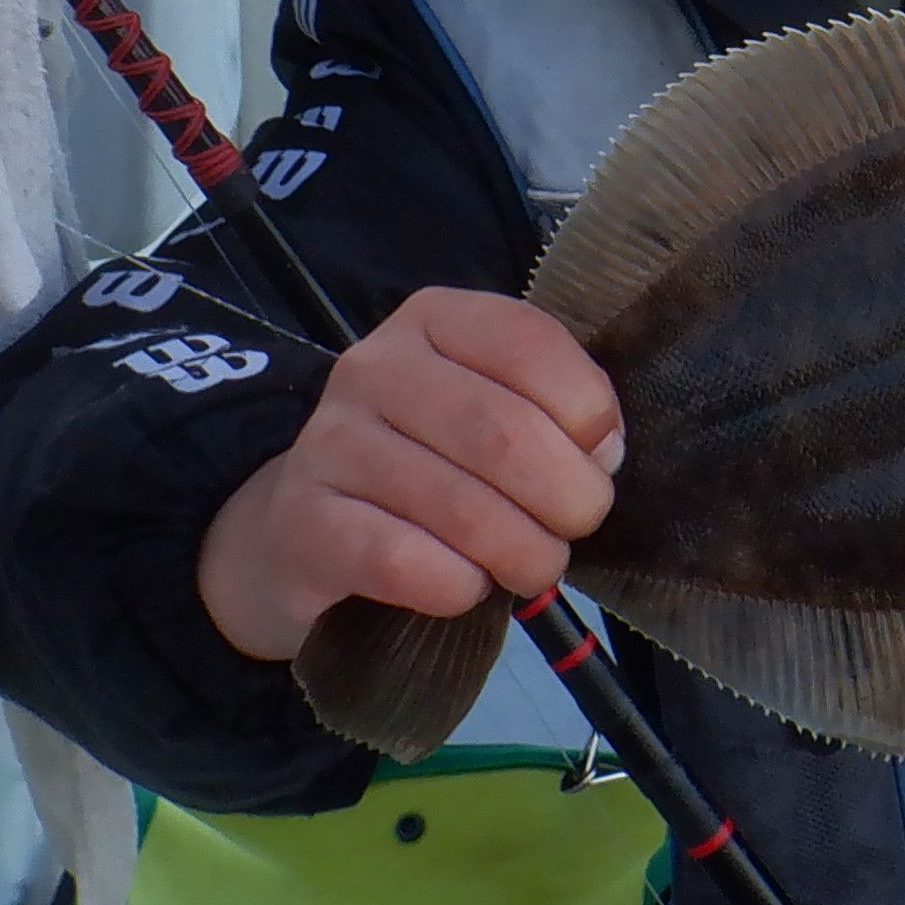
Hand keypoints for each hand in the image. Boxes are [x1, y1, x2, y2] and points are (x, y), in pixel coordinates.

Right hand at [195, 290, 623, 662]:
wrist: (307, 528)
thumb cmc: (429, 463)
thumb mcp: (492, 411)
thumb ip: (555, 415)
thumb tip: (601, 453)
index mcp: (433, 320)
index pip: (528, 342)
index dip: (587, 411)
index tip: (599, 458)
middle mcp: (372, 366)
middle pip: (502, 430)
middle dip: (568, 496)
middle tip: (575, 528)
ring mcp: (329, 442)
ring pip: (461, 508)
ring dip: (524, 553)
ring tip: (533, 566)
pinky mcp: (303, 522)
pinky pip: (403, 562)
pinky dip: (458, 585)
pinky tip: (468, 585)